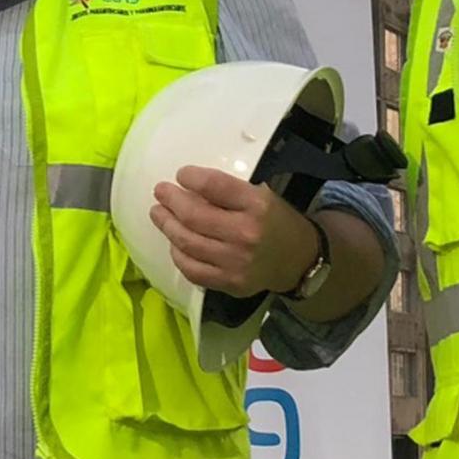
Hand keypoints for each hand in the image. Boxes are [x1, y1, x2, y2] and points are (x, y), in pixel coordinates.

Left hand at [151, 168, 320, 298]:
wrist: (300, 261)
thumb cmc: (275, 221)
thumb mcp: (261, 196)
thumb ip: (227, 192)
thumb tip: (186, 186)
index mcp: (257, 205)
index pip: (214, 185)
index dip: (191, 177)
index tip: (181, 174)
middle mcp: (246, 234)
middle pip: (194, 215)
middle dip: (171, 201)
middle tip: (160, 192)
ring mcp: (236, 262)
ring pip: (187, 243)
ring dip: (167, 226)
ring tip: (159, 214)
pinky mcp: (230, 283)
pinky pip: (192, 270)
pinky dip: (178, 254)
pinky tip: (174, 242)